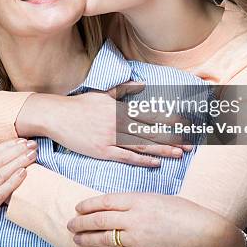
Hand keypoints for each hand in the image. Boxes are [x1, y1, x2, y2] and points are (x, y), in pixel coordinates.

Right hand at [17, 84, 190, 167]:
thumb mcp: (103, 93)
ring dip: (162, 150)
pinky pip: (126, 156)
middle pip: (151, 131)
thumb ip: (124, 90)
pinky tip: (156, 162)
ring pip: (142, 144)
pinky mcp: (102, 150)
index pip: (150, 114)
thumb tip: (143, 84)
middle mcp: (118, 122)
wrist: (57, 116)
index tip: (185, 124)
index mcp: (120, 107)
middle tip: (190, 145)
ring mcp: (111, 137)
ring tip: (179, 154)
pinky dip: (143, 159)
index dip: (169, 120)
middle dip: (172, 138)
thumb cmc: (79, 104)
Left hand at [67, 192, 242, 246]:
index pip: (105, 200)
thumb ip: (140, 203)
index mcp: (139, 199)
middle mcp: (135, 218)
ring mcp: (138, 238)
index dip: (88, 204)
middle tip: (70, 224)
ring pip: (104, 238)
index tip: (78, 207)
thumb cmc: (189, 214)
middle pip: (100, 219)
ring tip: (77, 239)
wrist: (209, 235)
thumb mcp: (161, 200)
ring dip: (88, 238)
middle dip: (82, 222)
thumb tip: (124, 208)